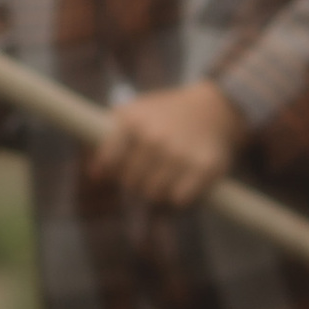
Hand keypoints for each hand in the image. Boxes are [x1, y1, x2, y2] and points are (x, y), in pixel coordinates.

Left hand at [85, 81, 246, 205]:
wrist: (214, 108)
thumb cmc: (164, 115)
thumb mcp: (133, 114)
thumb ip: (109, 141)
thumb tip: (94, 175)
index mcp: (132, 122)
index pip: (108, 162)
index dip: (112, 171)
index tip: (120, 168)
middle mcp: (154, 138)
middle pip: (131, 183)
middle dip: (138, 182)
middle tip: (150, 170)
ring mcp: (180, 153)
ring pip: (154, 195)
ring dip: (159, 191)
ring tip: (166, 175)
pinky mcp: (204, 168)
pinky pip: (179, 200)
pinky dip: (180, 196)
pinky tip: (184, 180)